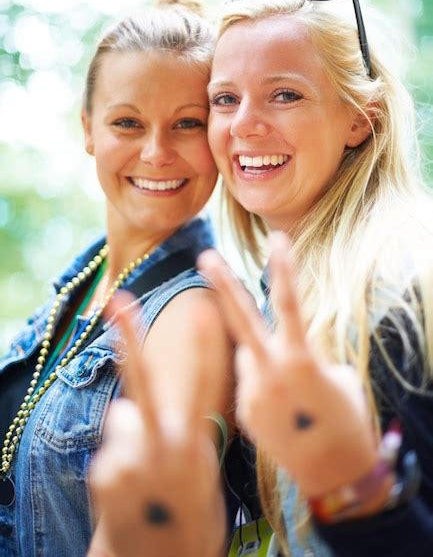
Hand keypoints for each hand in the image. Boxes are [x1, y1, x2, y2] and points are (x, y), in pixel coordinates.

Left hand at [89, 292, 226, 556]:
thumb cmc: (192, 517)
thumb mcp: (196, 473)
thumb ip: (171, 432)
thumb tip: (121, 406)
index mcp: (192, 448)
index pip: (202, 388)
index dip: (205, 348)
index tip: (206, 310)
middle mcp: (158, 450)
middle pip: (141, 384)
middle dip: (129, 338)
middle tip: (118, 300)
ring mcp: (125, 462)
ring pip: (126, 423)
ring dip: (133, 439)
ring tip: (149, 479)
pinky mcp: (101, 474)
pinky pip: (112, 448)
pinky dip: (120, 460)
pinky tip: (132, 490)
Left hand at [199, 232, 378, 498]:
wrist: (333, 473)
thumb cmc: (344, 419)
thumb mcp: (333, 378)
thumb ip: (296, 357)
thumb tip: (268, 351)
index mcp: (300, 358)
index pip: (289, 303)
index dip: (284, 268)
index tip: (276, 237)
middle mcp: (270, 371)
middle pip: (241, 319)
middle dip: (224, 284)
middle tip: (205, 255)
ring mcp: (252, 392)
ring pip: (248, 358)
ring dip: (264, 364)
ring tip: (292, 397)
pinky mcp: (243, 411)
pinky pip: (249, 385)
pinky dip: (263, 389)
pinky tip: (283, 414)